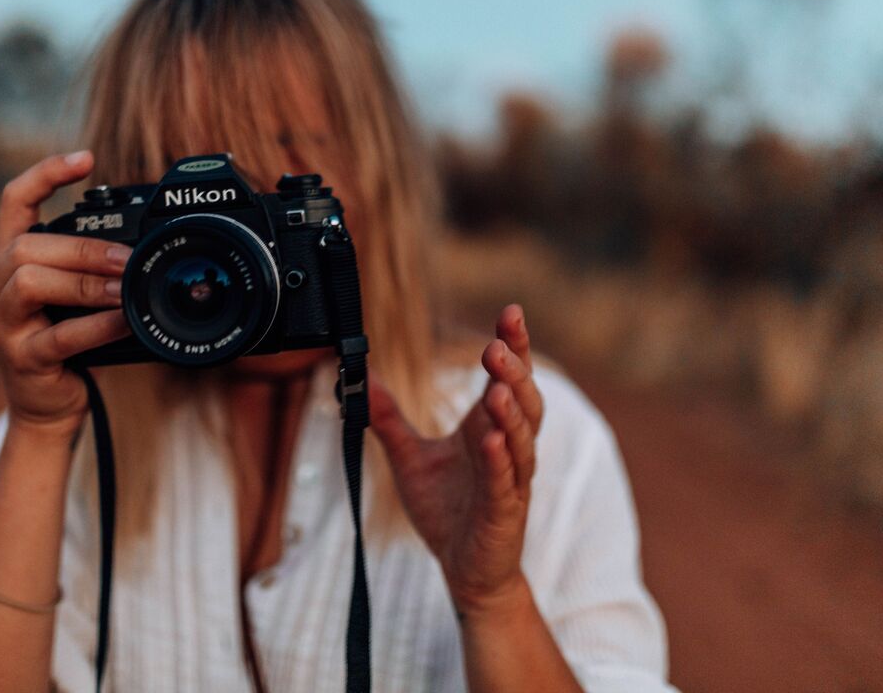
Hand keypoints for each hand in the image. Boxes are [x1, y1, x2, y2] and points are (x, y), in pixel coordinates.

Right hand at [0, 150, 131, 435]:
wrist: (49, 409)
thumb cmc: (68, 346)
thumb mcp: (75, 298)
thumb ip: (91, 268)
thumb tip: (144, 245)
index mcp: (9, 262)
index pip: (13, 202)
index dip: (45, 174)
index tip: (86, 158)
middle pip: (25, 245)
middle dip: (81, 247)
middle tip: (127, 257)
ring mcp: (2, 325)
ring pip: (29, 282)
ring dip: (83, 281)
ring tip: (123, 288)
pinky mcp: (20, 360)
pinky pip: (57, 336)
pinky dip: (95, 326)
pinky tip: (123, 322)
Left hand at [369, 304, 543, 614]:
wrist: (464, 570)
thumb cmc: (447, 511)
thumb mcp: (409, 458)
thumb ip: (389, 419)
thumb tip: (359, 380)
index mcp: (489, 428)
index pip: (507, 378)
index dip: (513, 345)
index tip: (510, 312)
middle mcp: (507, 447)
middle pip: (523, 400)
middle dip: (514, 370)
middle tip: (497, 344)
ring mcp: (510, 480)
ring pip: (522, 438)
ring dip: (511, 411)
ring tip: (497, 385)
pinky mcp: (503, 512)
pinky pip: (504, 482)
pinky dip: (499, 459)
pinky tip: (491, 440)